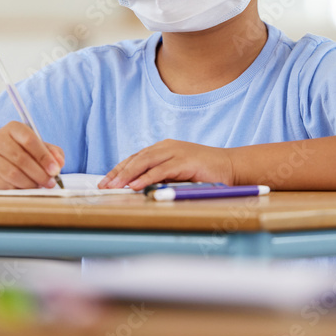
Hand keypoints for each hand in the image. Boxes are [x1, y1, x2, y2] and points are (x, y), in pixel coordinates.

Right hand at [0, 121, 64, 188]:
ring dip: (30, 183)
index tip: (56, 170)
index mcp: (13, 128)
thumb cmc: (20, 151)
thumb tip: (59, 163)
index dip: (44, 156)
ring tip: (39, 185)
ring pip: (13, 174)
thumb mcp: (38, 146)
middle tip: (51, 183)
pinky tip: (25, 188)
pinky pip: (5, 185)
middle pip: (22, 159)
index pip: (30, 140)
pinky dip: (19, 189)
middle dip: (40, 174)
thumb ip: (52, 152)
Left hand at [98, 139, 233, 190]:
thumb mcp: (178, 173)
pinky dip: (147, 178)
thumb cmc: (205, 172)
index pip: (135, 158)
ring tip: (114, 186)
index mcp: (164, 149)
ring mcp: (176, 152)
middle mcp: (167, 147)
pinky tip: (136, 186)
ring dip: (128, 175)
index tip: (105, 181)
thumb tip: (138, 188)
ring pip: (145, 162)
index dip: (119, 169)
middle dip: (118, 172)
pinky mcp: (185, 161)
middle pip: (136, 158)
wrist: (232, 166)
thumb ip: (160, 177)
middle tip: (104, 185)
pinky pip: (161, 170)